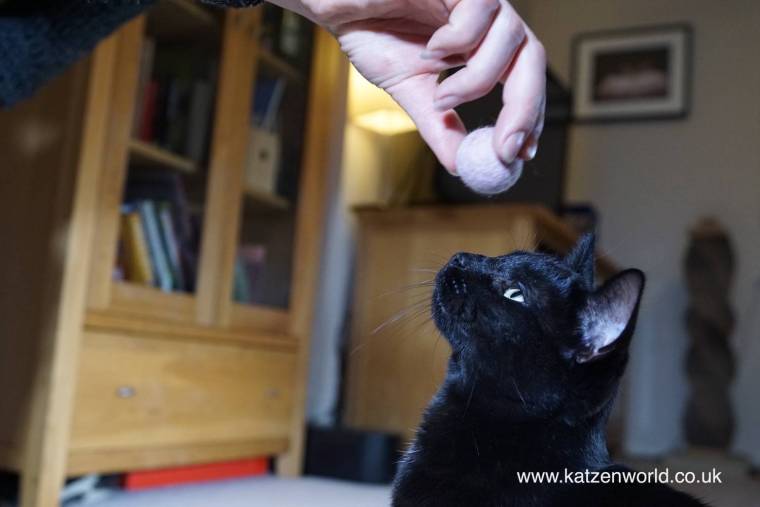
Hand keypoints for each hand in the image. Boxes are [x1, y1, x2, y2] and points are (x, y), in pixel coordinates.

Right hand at [270, 0, 545, 173]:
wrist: (336, 2)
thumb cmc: (372, 32)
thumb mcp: (411, 90)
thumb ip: (439, 124)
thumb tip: (462, 165)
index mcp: (482, 44)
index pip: (522, 79)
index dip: (528, 116)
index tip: (518, 154)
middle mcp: (488, 19)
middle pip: (532, 59)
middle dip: (524, 108)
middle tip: (505, 147)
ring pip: (511, 39)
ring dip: (477, 81)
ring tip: (441, 97)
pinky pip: (479, 12)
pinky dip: (456, 41)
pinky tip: (429, 49)